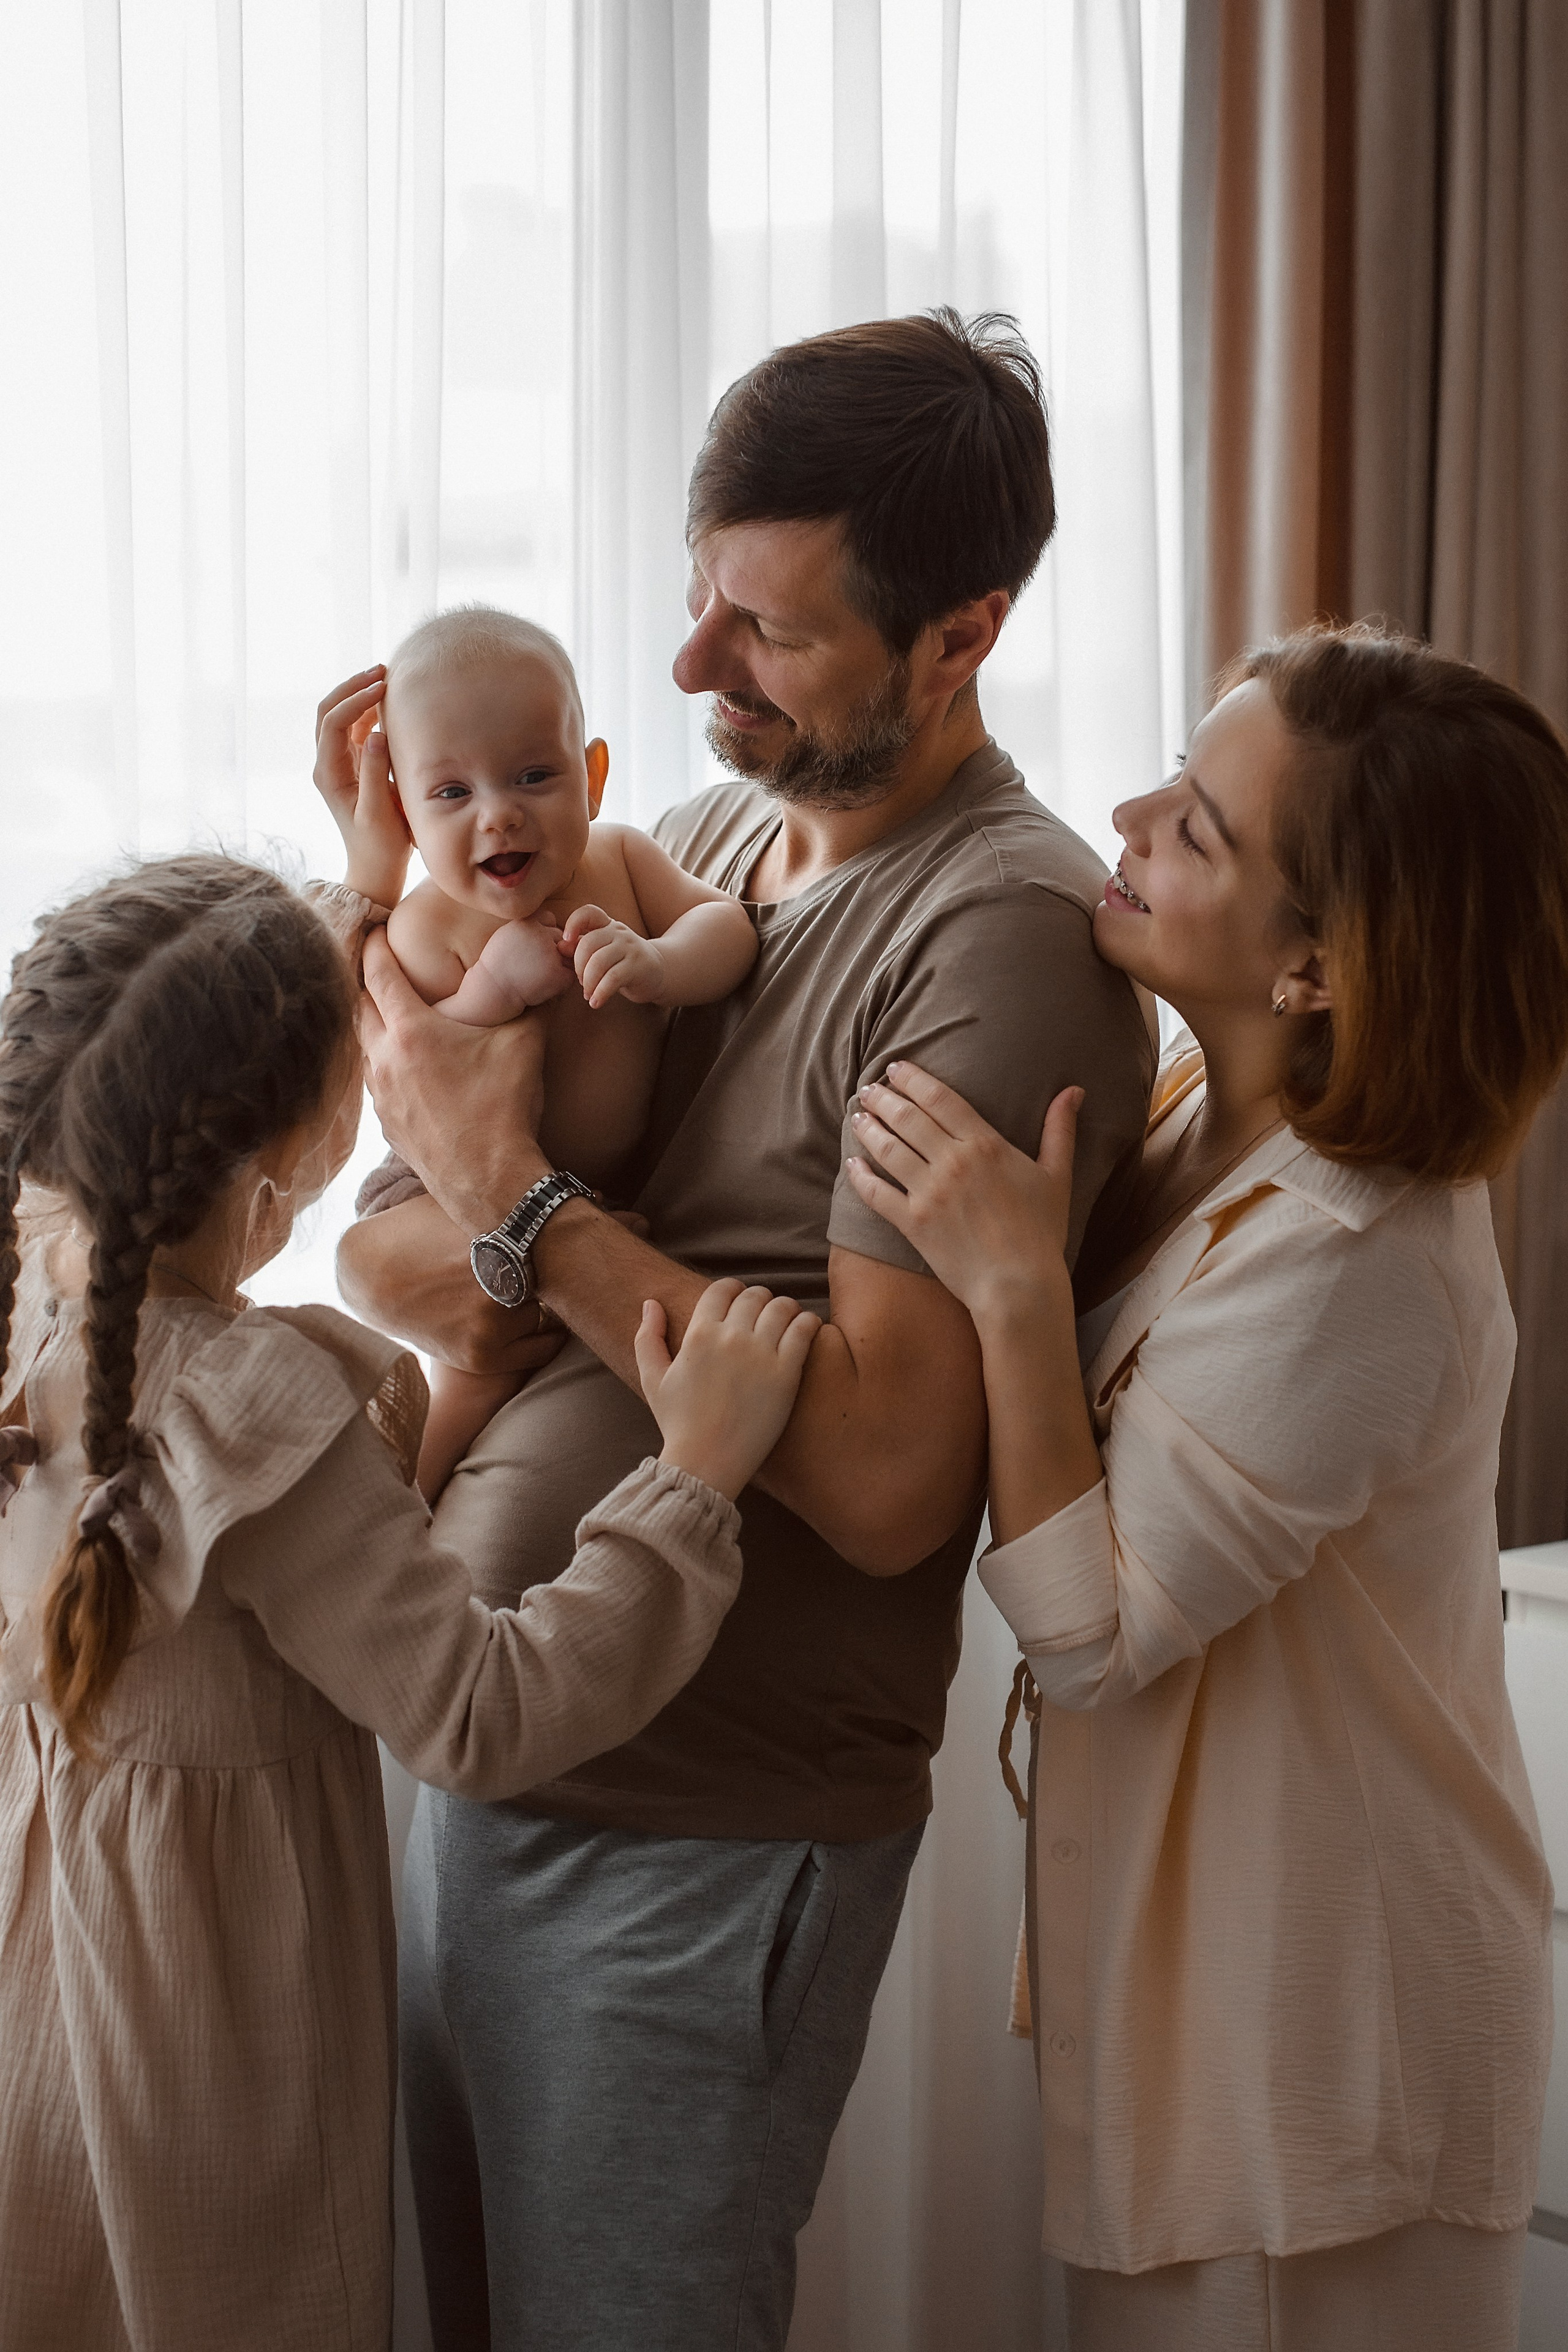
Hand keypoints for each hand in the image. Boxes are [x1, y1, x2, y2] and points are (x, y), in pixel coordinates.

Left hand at [314, 665, 410, 907]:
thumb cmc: (380, 846)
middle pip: (328, 710)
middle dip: (352, 687)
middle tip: (382, 670)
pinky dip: (369, 710)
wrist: (376, 869)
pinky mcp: (354, 766)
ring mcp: (340, 764)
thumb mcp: (378, 813)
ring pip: (340, 715)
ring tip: (387, 678)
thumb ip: (375, 773)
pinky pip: (355, 728)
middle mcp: (328, 764)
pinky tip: (389, 701)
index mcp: (329, 774)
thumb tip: (375, 733)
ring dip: (359, 694)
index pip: (333, 722)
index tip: (384, 688)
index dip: (356, 699)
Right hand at [336, 1192, 571, 1374]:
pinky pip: (543, 1349)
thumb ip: (511, 1196)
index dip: (584, 1234)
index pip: (565, 1240)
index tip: (605, 1227)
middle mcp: (497, 1285)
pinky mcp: (483, 1357)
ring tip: (558, 1287)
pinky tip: (543, 1315)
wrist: (371, 1279)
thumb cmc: (420, 1231)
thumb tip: (593, 1190)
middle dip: (576, 1270)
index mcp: (496, 1241)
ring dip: (558, 1303)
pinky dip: (548, 1332)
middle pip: (566, 1281)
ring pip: (557, 1315)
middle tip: (591, 1259)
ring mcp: (490, 1325)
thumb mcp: (460, 1201)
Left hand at [358, 929, 551, 1235]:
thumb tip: (551, 974)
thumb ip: (532, 1003)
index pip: (379, 974)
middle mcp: (385, 1060)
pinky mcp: (388, 1126)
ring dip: (374, 1028)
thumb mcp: (525, 1046)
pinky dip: (385, 1066)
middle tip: (378, 968)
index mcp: (412, 1032)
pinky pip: (377, 1084)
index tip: (375, 931)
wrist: (491, 1181)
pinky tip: (406, 1069)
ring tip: (392, 1017)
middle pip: (359, 1007)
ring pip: (364, 1048)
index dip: (375, 947)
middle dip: (367, 983)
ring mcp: (382, 1097)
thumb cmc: (504, 1109)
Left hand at [561, 905, 669, 1008]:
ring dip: (588, 983)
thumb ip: (581, 948)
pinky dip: (600, 993)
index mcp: (607, 925)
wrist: (658, 973)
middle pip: (588, 944)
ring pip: (598, 962)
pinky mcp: (638, 966)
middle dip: (578, 967)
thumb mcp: (601, 952)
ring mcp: (630, 947)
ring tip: (588, 994)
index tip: (566, 939)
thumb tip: (560, 947)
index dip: (573, 923)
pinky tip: (595, 1002)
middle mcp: (619, 932)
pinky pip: (612, 979)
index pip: (589, 912)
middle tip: (581, 982)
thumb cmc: (622, 962)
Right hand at [634, 1279, 820, 1499]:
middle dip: (760, 1300)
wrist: (706, 1463)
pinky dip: (807, 1323)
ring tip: (787, 1322)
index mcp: (698, 1334)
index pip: (723, 1288)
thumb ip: (648, 1337)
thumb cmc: (679, 1424)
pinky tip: (805, 1332)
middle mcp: (730, 1337)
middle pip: (755, 1295)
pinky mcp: (786, 1373)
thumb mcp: (653, 1380)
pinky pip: (804, 1328)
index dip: (733, 1290)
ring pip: (783, 1306)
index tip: (740, 1302)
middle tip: (765, 1315)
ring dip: (786, 1309)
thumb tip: (651, 1302)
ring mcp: (760, 1354)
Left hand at [844, 1062, 1082, 1323]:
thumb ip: (1059, 1130)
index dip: (913, 1079)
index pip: (940, 1098)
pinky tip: (851, 1164)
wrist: (1019, 1286)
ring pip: (887, 1149)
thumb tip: (1074, 1090)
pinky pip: (877, 1194)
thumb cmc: (1042, 1232)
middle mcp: (953, 1162)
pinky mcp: (912, 1224)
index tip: (896, 1067)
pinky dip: (860, 1177)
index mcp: (985, 1145)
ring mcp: (929, 1193)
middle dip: (883, 1098)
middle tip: (868, 1089)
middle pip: (907, 1118)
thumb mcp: (1057, 1175)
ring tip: (856, 1116)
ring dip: (868, 1128)